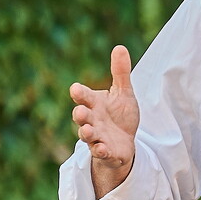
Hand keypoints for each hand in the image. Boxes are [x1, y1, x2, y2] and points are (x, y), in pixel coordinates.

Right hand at [70, 45, 139, 181]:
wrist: (125, 142)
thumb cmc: (120, 115)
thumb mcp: (123, 93)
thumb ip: (120, 73)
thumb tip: (120, 47)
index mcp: (94, 103)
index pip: (83, 96)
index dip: (79, 93)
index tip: (75, 89)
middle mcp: (92, 120)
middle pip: (81, 116)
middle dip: (80, 114)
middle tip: (80, 111)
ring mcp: (97, 137)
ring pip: (87, 135)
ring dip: (86, 133)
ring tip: (87, 131)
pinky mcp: (106, 152)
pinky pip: (101, 152)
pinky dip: (101, 150)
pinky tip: (102, 148)